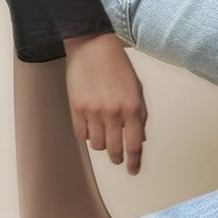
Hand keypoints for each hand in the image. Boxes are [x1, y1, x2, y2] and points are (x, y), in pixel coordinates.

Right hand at [63, 33, 147, 174]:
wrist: (92, 46)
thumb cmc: (118, 65)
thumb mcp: (137, 88)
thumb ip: (140, 114)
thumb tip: (140, 138)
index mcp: (132, 108)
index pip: (134, 145)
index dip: (134, 162)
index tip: (132, 170)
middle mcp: (113, 113)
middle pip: (115, 150)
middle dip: (117, 158)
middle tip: (117, 158)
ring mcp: (93, 111)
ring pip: (97, 145)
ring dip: (102, 144)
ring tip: (103, 134)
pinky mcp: (76, 108)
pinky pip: (81, 135)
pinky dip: (87, 135)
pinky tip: (90, 126)